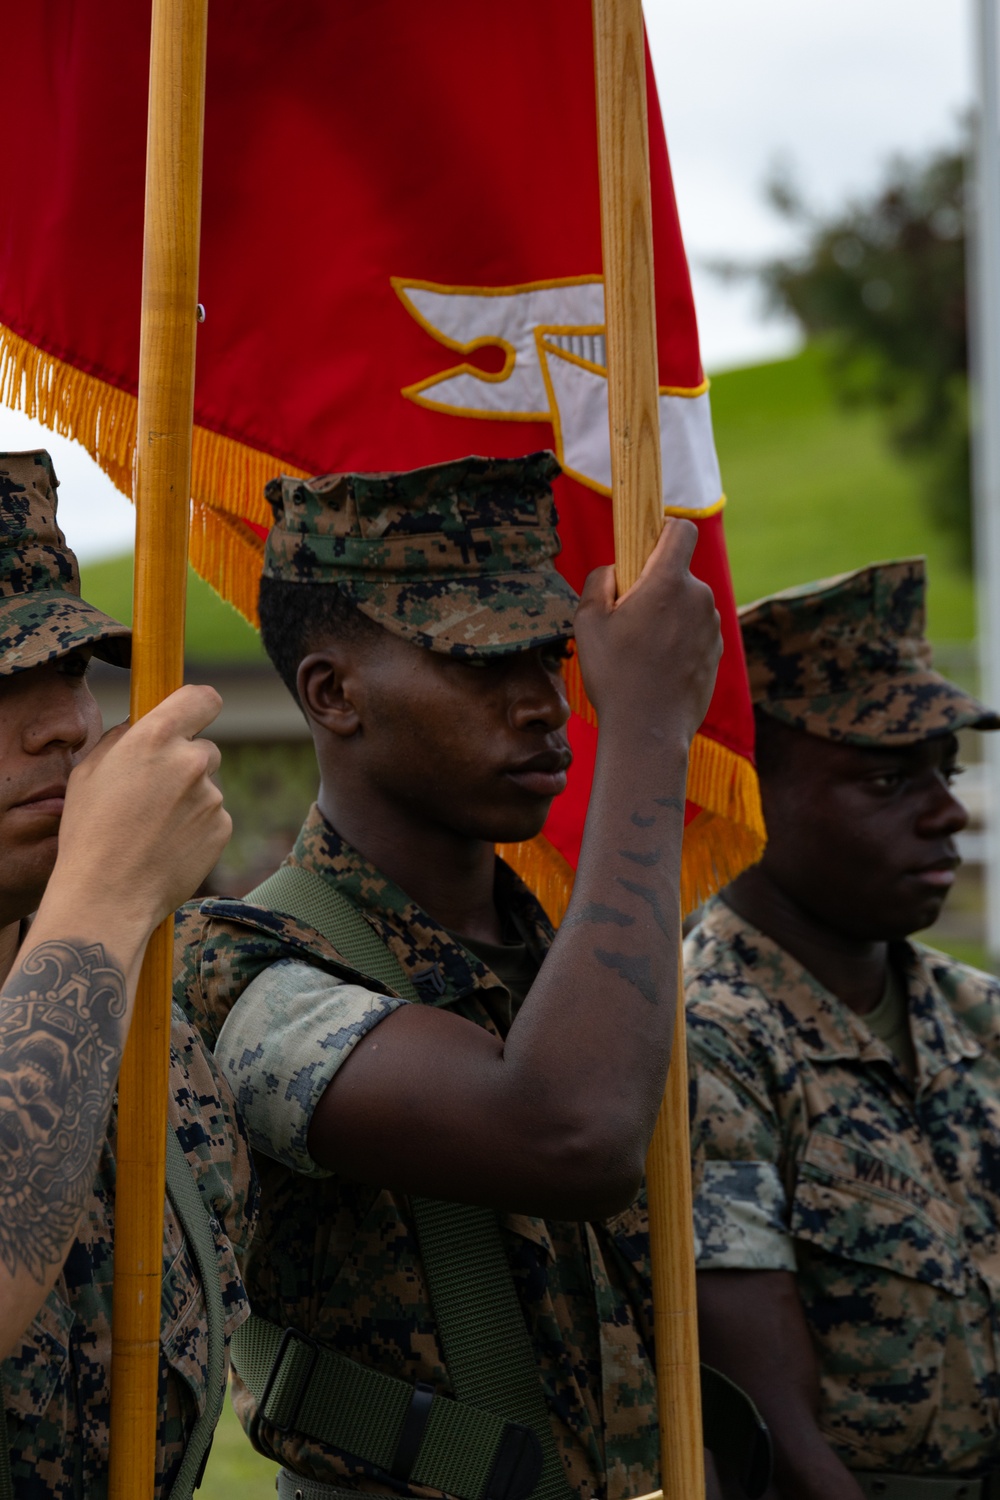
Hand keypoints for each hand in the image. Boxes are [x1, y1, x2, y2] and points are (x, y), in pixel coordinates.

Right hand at [49, 684, 231, 931]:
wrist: (108, 895)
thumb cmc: (90, 832)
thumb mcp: (89, 772)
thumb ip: (122, 739)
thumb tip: (142, 725)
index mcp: (155, 738)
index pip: (203, 698)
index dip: (198, 707)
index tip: (193, 716)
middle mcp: (191, 761)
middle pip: (205, 749)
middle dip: (186, 764)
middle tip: (154, 795)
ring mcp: (211, 796)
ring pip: (207, 787)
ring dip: (189, 800)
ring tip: (154, 829)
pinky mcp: (223, 828)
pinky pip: (214, 817)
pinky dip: (197, 828)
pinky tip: (168, 846)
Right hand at [573, 518, 721, 742]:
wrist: (649, 731)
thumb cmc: (615, 676)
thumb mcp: (587, 623)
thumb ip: (599, 582)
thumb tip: (614, 571)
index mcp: (668, 583)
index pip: (681, 530)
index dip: (663, 529)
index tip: (643, 547)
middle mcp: (699, 598)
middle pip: (678, 572)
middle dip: (655, 585)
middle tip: (628, 618)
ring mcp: (713, 626)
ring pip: (686, 603)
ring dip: (667, 614)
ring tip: (641, 649)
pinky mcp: (717, 651)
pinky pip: (695, 630)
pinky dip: (679, 639)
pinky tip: (658, 667)